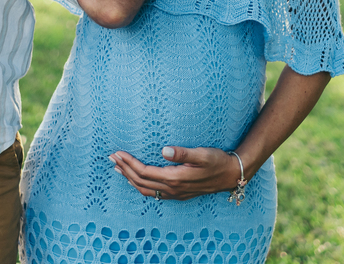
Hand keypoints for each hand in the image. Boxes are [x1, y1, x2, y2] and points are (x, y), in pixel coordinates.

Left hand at [109, 146, 242, 200]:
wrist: (231, 175)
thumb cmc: (217, 161)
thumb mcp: (202, 154)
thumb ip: (182, 153)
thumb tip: (163, 150)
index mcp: (175, 178)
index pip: (144, 172)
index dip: (129, 163)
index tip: (118, 153)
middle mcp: (172, 189)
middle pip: (141, 182)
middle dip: (125, 169)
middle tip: (111, 157)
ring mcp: (175, 193)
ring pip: (145, 190)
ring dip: (130, 179)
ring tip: (118, 168)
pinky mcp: (178, 194)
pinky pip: (154, 194)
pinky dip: (141, 186)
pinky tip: (137, 180)